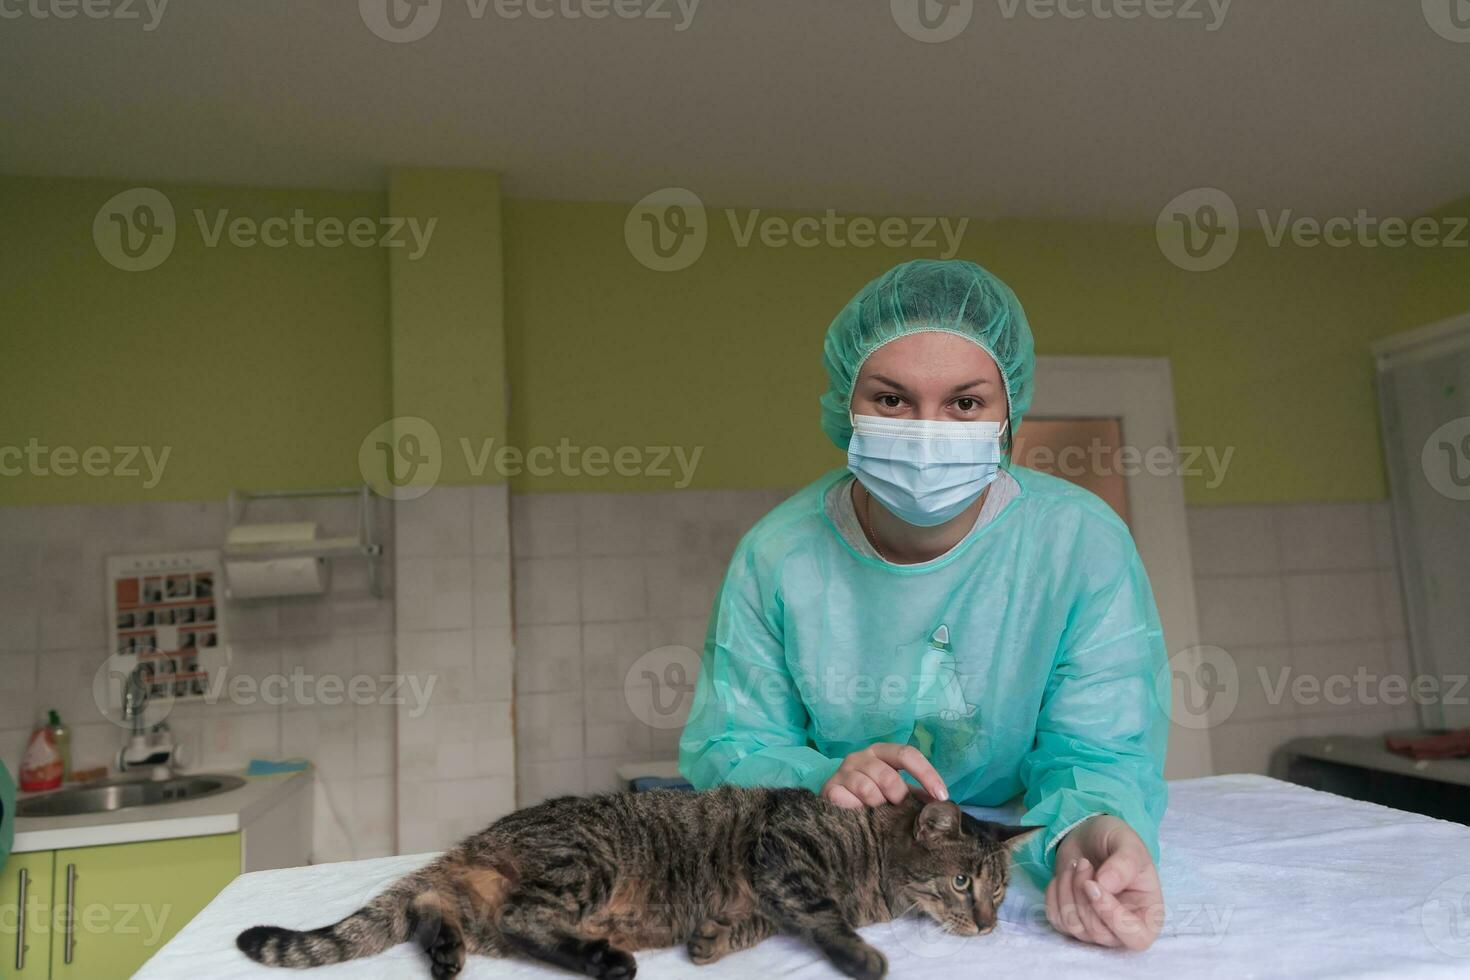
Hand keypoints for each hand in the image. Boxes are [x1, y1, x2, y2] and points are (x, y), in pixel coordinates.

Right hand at [820, 743, 947, 808]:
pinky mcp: (830, 788)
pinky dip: (859, 810)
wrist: (836, 803)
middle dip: (899, 797)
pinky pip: (850, 801)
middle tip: (898, 808)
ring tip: (876, 812)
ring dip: (878, 805)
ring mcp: (843, 771)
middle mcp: (861, 756)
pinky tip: (859, 814)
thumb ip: (914, 793)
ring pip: (869, 790)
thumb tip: (939, 803)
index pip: (907, 754)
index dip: (927, 774)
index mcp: (881, 752)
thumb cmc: (871, 793)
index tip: (941, 796)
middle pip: (889, 776)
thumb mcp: (895, 790)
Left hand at [1045, 815, 1162, 949]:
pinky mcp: (1072, 921)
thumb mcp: (1127, 843)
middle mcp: (1123, 929)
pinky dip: (1054, 894)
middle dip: (1083, 895)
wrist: (1088, 836)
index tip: (1092, 884)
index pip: (1136, 937)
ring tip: (1075, 865)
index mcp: (1149, 915)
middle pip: (1098, 932)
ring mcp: (1095, 928)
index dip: (1112, 915)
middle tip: (1083, 863)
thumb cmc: (1115, 841)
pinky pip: (1056, 919)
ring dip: (1067, 891)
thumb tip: (1106, 885)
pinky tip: (1064, 875)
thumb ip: (1124, 864)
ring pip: (1074, 926)